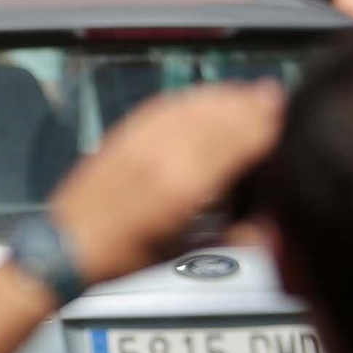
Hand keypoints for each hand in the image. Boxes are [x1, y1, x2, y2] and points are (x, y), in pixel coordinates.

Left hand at [48, 81, 283, 286]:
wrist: (63, 248)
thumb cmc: (121, 258)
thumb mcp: (182, 252)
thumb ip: (227, 233)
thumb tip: (263, 224)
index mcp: (183, 187)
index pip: (238, 142)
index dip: (267, 127)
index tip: (289, 118)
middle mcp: (164, 156)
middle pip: (221, 117)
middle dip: (252, 106)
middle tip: (278, 99)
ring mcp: (141, 140)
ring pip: (195, 105)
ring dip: (226, 97)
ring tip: (249, 94)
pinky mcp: (122, 134)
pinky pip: (165, 105)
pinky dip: (192, 98)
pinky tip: (205, 97)